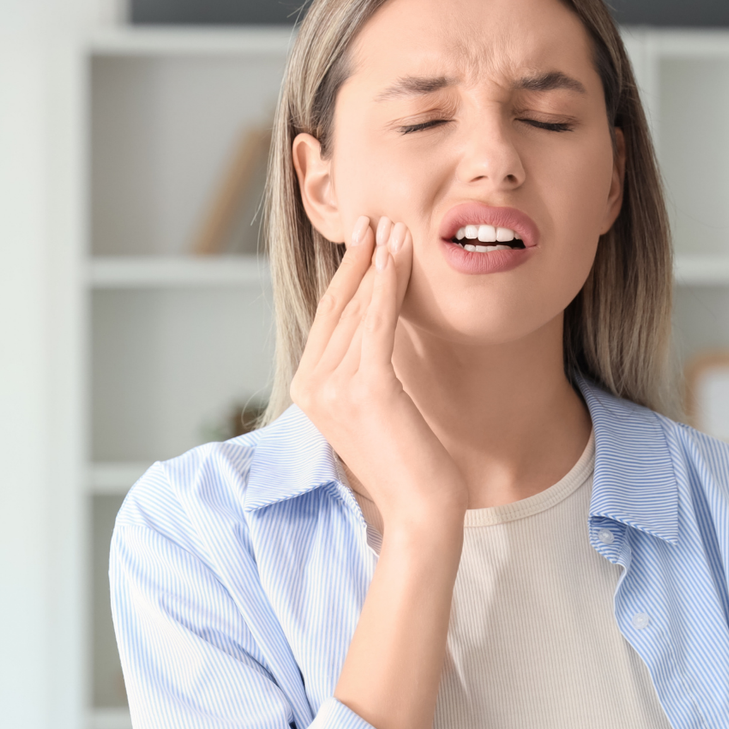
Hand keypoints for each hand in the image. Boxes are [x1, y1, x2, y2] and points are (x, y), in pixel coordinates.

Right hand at [290, 215, 468, 531]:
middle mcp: (311, 386)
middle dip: (361, 258)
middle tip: (378, 217)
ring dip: (379, 262)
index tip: (366, 238)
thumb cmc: (408, 464)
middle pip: (339, 306)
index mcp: (308, 389)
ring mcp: (334, 388)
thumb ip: (363, 371)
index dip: (348, 273)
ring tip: (396, 227)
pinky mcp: (366, 389)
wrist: (420, 511)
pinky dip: (387, 283)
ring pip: (359, 309)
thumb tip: (374, 328)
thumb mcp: (376, 408)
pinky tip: (398, 254)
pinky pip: (377, 323)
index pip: (329, 318)